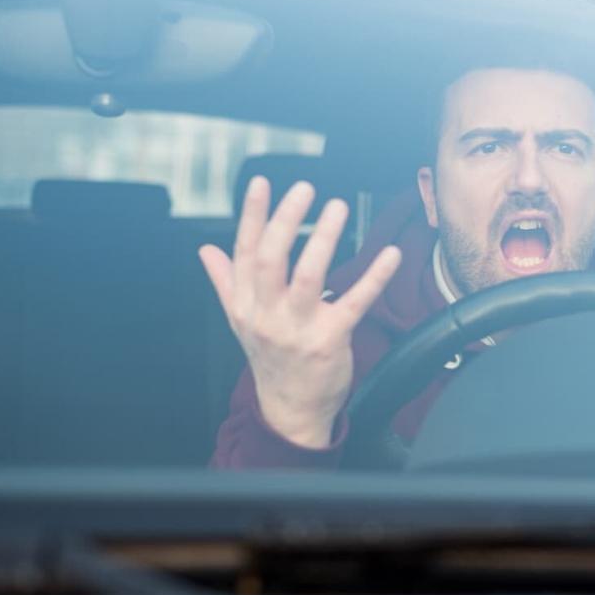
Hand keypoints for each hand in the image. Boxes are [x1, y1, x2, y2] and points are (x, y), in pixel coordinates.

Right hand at [199, 177, 401, 447]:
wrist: (290, 410)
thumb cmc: (270, 360)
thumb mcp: (241, 322)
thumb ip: (225, 283)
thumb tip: (205, 250)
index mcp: (246, 305)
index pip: (244, 253)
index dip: (251, 216)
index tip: (260, 184)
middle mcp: (267, 315)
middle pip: (271, 259)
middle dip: (285, 220)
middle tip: (303, 189)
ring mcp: (298, 328)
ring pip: (308, 276)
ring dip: (324, 239)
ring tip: (337, 208)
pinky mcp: (331, 340)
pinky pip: (354, 302)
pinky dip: (374, 276)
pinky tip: (388, 254)